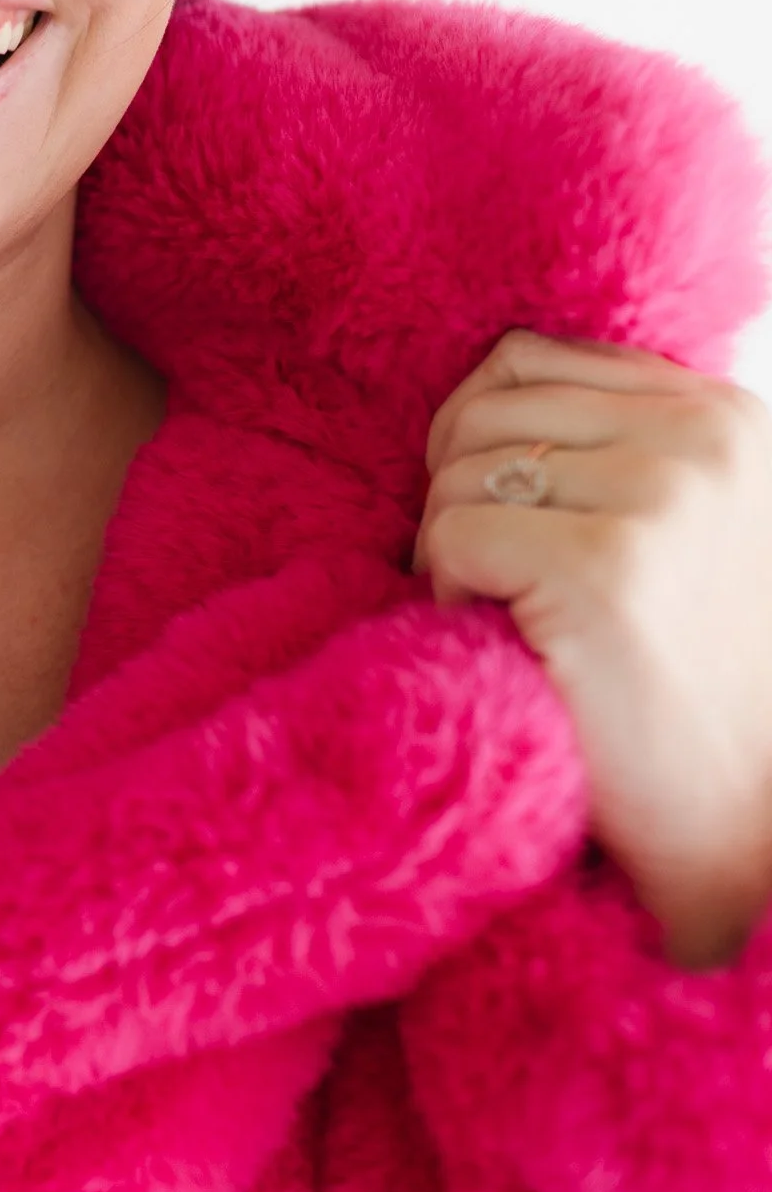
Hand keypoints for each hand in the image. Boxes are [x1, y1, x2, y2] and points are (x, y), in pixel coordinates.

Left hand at [414, 329, 771, 965]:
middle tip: (493, 587)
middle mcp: (697, 442)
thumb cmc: (702, 693)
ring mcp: (656, 500)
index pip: (525, 359)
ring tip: (515, 621)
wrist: (752, 832)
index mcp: (722, 418)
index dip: (473, 438)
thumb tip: (473, 403)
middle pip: (482, 410)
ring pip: (456, 472)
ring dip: (454, 551)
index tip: (494, 522)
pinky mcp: (601, 570)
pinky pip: (451, 537)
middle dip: (458, 497)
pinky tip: (513, 649)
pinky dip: (451, 597)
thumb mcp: (689, 532)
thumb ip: (618, 450)